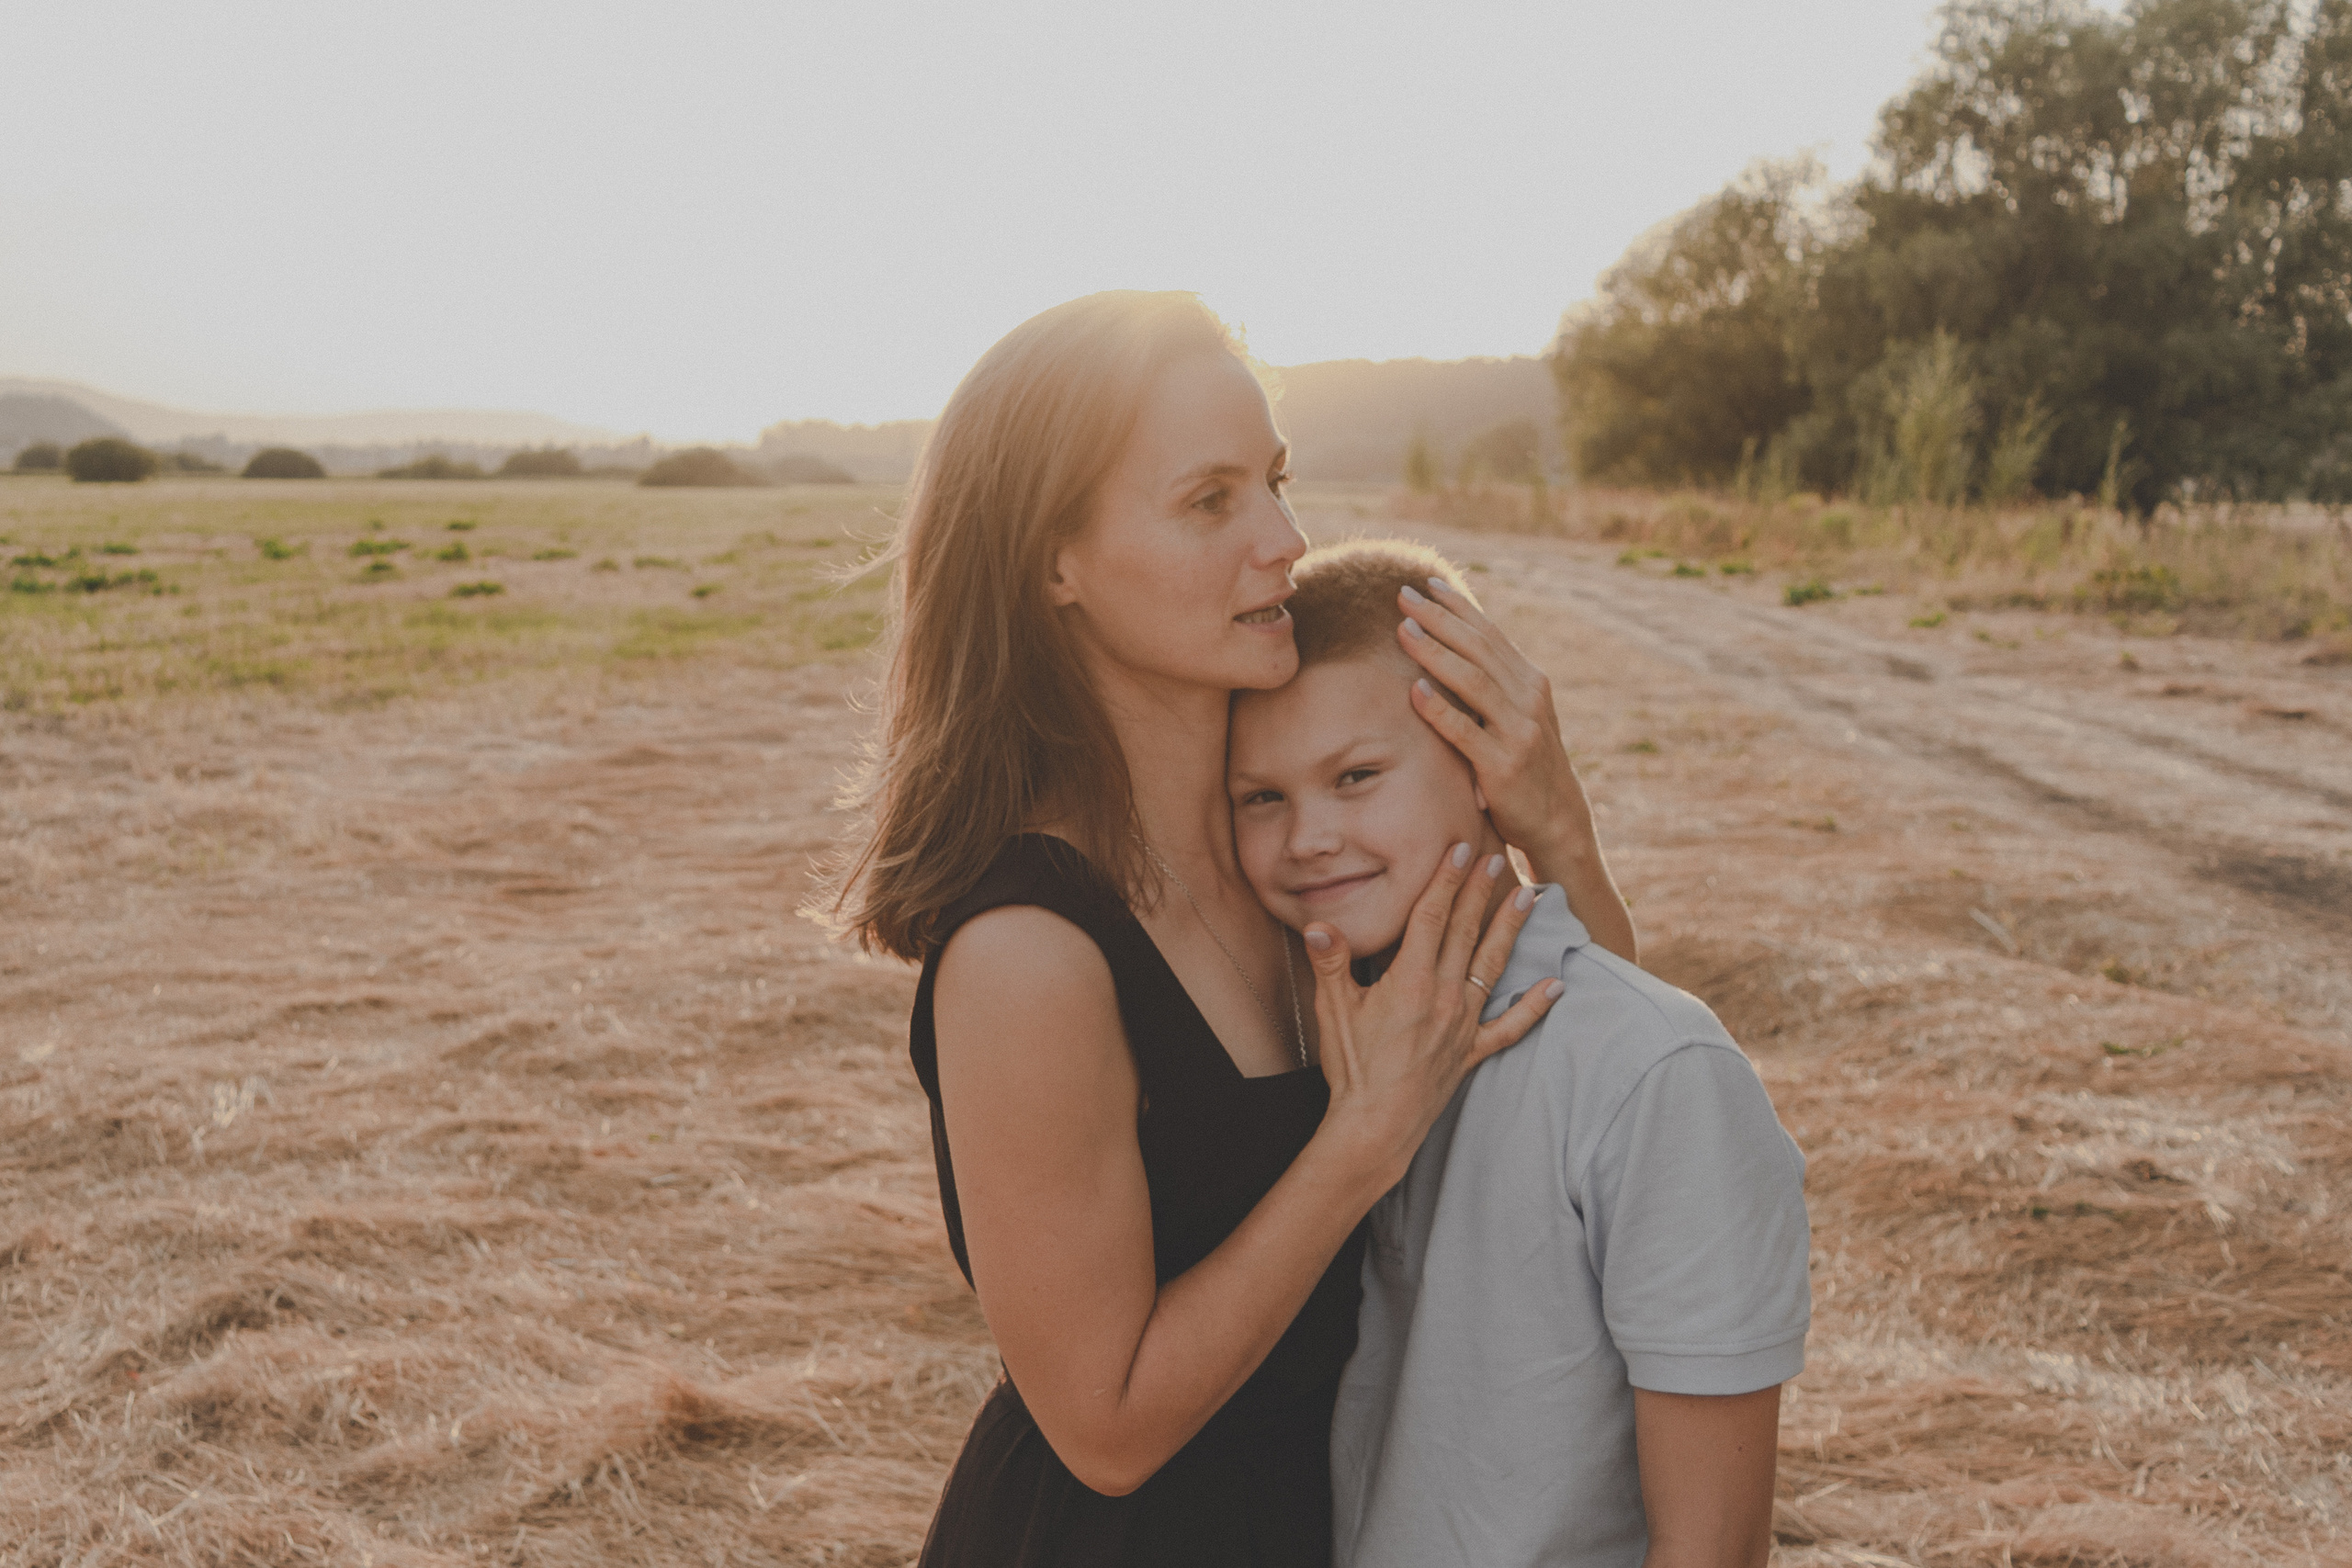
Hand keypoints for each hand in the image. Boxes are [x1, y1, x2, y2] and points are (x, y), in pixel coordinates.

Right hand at [1299, 841, 1561, 1182]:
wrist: (1375, 1126)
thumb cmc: (1353, 1069)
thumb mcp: (1334, 1011)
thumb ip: (1330, 963)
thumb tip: (1319, 925)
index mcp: (1411, 981)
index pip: (1431, 918)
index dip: (1445, 881)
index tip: (1459, 849)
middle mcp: (1444, 996)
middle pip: (1465, 933)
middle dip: (1480, 892)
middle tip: (1497, 858)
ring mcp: (1462, 1024)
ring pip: (1492, 966)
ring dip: (1510, 930)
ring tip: (1530, 898)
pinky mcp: (1470, 1051)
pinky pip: (1509, 1026)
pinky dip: (1534, 1006)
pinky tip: (1555, 985)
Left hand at [1395, 577, 1587, 866]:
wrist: (1557, 820)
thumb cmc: (1526, 765)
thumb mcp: (1518, 718)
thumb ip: (1495, 686)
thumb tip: (1457, 647)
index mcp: (1531, 683)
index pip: (1490, 634)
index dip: (1458, 607)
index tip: (1427, 583)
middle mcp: (1528, 700)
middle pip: (1478, 649)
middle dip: (1439, 619)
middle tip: (1402, 595)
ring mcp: (1518, 732)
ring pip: (1473, 682)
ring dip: (1435, 653)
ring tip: (1403, 630)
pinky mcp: (1503, 766)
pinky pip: (1465, 732)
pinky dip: (1440, 710)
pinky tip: (1414, 691)